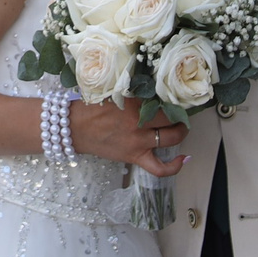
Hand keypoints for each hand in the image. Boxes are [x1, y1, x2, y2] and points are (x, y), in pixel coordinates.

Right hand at [66, 102, 188, 176]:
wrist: (74, 127)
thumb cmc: (91, 108)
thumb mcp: (113, 91)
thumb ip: (133, 90)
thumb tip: (153, 88)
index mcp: (134, 100)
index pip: (164, 97)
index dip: (173, 97)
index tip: (175, 96)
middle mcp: (139, 120)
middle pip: (171, 117)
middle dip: (179, 114)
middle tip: (179, 111)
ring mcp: (138, 140)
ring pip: (172, 138)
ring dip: (180, 133)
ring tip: (181, 128)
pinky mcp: (135, 156)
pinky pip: (159, 168)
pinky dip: (174, 166)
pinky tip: (184, 159)